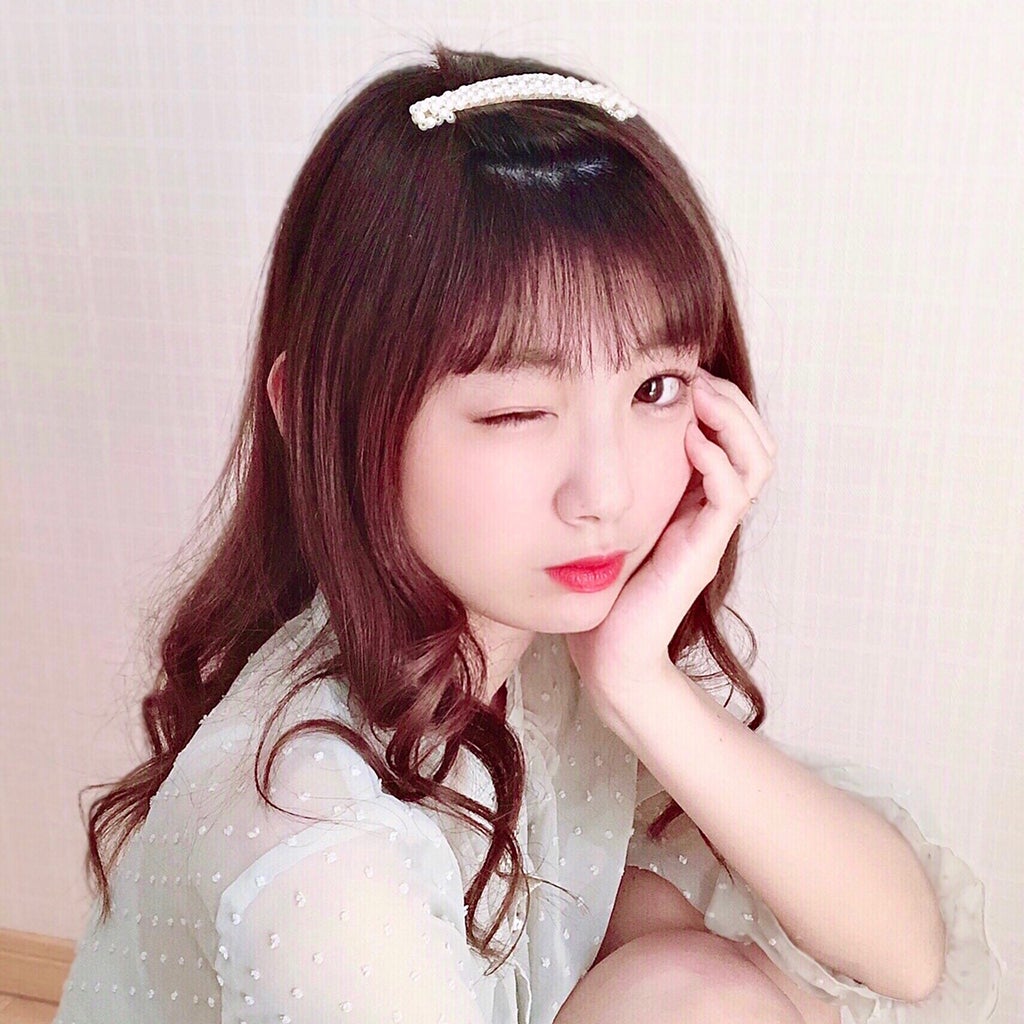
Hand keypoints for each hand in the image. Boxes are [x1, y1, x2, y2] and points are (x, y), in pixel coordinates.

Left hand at [565, 367, 776, 728]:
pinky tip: (690, 443)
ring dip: (732, 421)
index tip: (681, 373)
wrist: (609, 648)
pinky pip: (732, 494)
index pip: (732, 435)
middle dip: (733, 401)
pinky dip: (716, 460)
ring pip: (756, 461)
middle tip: (696, 376)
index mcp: (694, 497)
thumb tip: (601, 427)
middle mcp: (710, 510)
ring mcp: (711, 529)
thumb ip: (622, 478)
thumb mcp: (612, 515)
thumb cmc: (604, 583)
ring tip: (699, 396)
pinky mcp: (703, 549)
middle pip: (755, 441)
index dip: (718, 399)